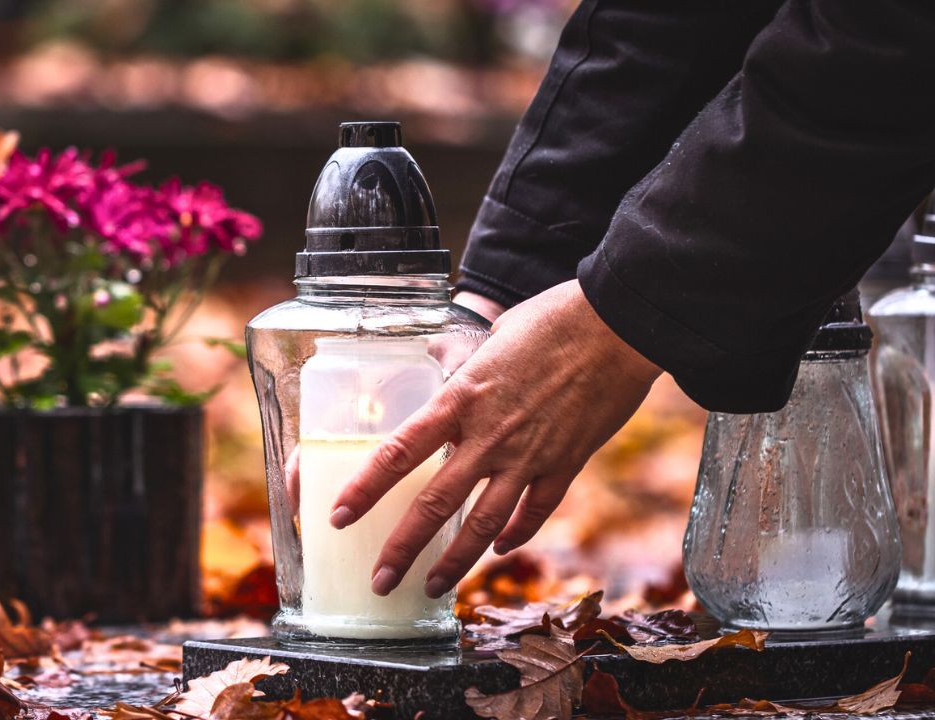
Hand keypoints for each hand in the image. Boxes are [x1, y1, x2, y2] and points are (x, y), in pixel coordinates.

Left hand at [329, 280, 661, 597]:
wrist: (618, 325)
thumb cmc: (552, 320)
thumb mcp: (490, 338)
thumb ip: (462, 366)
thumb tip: (442, 368)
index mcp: (461, 399)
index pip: (398, 452)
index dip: (365, 489)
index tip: (340, 516)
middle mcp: (489, 436)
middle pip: (436, 504)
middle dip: (402, 548)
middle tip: (381, 580)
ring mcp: (530, 455)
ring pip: (485, 524)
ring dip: (456, 561)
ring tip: (432, 585)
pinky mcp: (566, 463)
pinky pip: (536, 511)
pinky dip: (515, 535)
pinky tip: (498, 549)